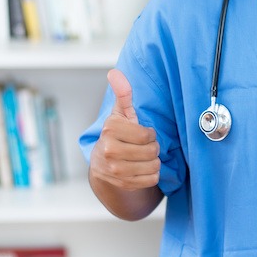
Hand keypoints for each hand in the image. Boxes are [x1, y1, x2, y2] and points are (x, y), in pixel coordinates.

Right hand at [90, 69, 160, 190]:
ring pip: (153, 166)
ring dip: (154, 161)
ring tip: (144, 157)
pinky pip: (151, 179)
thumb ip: (122, 93)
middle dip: (153, 147)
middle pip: (151, 151)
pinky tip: (142, 168)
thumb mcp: (120, 113)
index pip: (146, 135)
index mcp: (110, 129)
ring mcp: (114, 170)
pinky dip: (151, 174)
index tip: (143, 133)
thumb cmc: (118, 134)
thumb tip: (114, 72)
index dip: (149, 134)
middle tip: (144, 146)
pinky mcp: (122, 184)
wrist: (102, 163)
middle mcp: (109, 150)